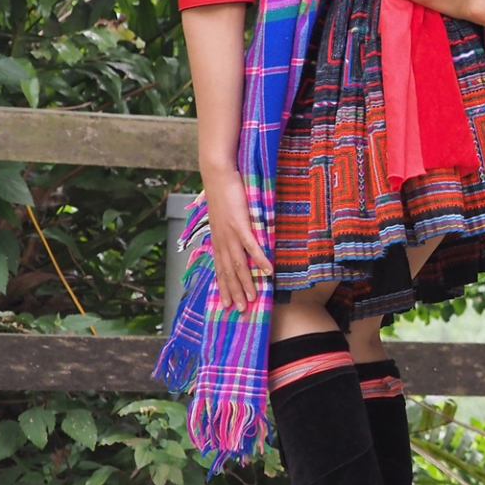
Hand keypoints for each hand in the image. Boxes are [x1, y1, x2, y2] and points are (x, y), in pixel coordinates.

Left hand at [203, 165, 269, 309]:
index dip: (223, 287)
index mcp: (217, 240)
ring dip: (246, 282)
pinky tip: (267, 271)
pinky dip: (259, 260)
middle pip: (228, 272)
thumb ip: (228, 229)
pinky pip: (252, 246)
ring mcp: (231, 233)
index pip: (220, 269)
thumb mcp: (223, 215)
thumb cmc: (222, 192)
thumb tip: (233, 238)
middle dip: (234, 292)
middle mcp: (222, 240)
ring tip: (253, 298)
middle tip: (240, 310)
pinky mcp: (241, 223)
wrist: (218, 173)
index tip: (226, 304)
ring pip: (238, 264)